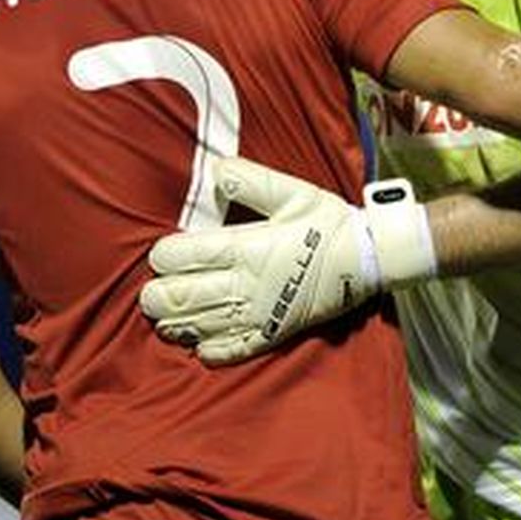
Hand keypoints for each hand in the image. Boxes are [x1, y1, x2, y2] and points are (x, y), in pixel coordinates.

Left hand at [139, 157, 435, 363]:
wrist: (369, 261)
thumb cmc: (327, 223)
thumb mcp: (292, 191)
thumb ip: (250, 179)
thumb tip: (215, 168)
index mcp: (246, 247)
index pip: (184, 257)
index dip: (163, 257)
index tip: (160, 255)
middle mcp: (246, 284)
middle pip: (181, 297)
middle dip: (157, 295)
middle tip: (151, 291)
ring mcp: (257, 314)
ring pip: (197, 326)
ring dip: (173, 322)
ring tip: (164, 316)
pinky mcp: (270, 335)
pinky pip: (229, 350)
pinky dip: (205, 348)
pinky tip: (195, 341)